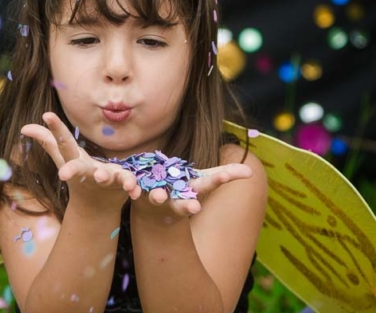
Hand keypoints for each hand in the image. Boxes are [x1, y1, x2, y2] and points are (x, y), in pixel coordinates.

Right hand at [21, 112, 141, 211]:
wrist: (97, 207)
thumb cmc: (78, 175)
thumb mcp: (63, 158)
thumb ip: (48, 141)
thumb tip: (24, 127)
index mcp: (73, 162)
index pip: (62, 143)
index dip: (54, 129)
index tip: (47, 114)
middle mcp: (87, 171)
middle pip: (78, 168)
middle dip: (72, 169)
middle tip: (64, 174)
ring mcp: (105, 179)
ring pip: (105, 177)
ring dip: (105, 176)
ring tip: (103, 175)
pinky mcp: (122, 184)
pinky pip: (128, 184)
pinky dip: (132, 187)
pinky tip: (136, 190)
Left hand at [132, 163, 252, 218]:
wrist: (154, 212)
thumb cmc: (184, 191)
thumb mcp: (204, 180)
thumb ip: (225, 174)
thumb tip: (251, 171)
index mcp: (193, 191)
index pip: (208, 185)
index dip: (218, 180)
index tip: (225, 175)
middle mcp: (176, 199)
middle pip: (183, 204)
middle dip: (188, 205)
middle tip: (195, 207)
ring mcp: (156, 198)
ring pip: (158, 198)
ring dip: (158, 197)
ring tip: (160, 196)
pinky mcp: (138, 193)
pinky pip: (135, 190)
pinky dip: (133, 188)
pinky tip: (132, 187)